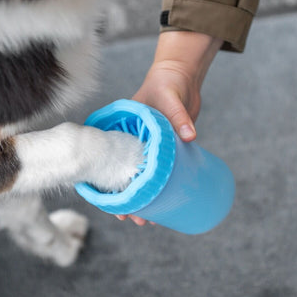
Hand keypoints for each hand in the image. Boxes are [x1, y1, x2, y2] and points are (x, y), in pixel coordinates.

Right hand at [117, 31, 222, 225]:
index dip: (106, 187)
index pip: (106, 161)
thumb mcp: (169, 97)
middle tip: (136, 220)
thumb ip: (177, 115)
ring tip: (150, 221)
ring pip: (138, 178)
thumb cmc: (168, 82)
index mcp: (120, 129)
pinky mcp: (161, 148)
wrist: (182, 74)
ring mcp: (144, 146)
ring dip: (142, 198)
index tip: (114, 207)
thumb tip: (190, 137)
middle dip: (127, 200)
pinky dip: (157, 188)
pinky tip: (162, 204)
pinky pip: (155, 172)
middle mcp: (129, 140)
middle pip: (122, 175)